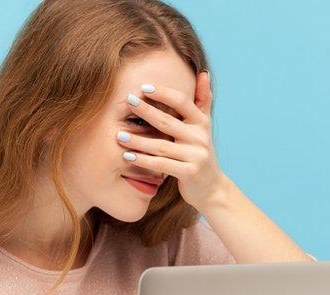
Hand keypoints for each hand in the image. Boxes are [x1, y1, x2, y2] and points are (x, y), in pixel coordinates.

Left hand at [117, 71, 226, 210]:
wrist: (212, 188)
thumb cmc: (201, 153)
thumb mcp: (205, 126)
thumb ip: (203, 100)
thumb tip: (204, 72)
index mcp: (202, 123)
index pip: (182, 102)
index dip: (164, 93)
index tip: (144, 87)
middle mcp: (200, 137)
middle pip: (168, 121)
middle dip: (146, 110)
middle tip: (127, 101)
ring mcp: (196, 156)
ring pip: (161, 145)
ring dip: (138, 140)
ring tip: (118, 134)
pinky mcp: (189, 173)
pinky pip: (161, 165)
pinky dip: (143, 160)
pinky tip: (127, 156)